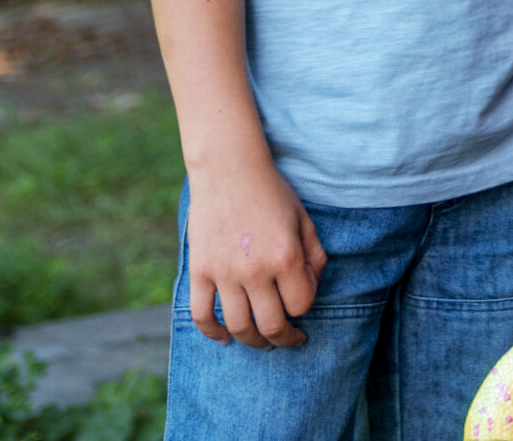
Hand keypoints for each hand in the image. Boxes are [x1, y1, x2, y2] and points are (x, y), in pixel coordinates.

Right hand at [183, 155, 325, 348]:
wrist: (229, 170)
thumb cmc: (272, 194)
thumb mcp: (304, 220)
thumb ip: (313, 256)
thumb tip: (310, 288)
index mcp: (285, 256)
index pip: (301, 305)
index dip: (304, 308)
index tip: (302, 302)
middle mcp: (255, 270)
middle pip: (270, 325)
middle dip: (283, 340)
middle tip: (288, 340)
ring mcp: (224, 273)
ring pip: (238, 326)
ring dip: (251, 341)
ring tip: (261, 342)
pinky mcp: (199, 272)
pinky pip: (202, 315)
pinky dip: (213, 332)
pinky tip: (224, 337)